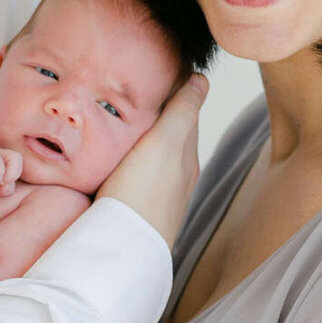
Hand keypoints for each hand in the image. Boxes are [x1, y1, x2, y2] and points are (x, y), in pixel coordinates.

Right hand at [98, 74, 207, 246]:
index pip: (186, 114)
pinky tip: (119, 162)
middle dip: (160, 115)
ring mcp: (159, 197)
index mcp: (187, 157)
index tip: (160, 72)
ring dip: (145, 140)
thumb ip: (182, 112)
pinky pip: (140, 177)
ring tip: (126, 122)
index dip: (175, 92)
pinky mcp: (138, 211)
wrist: (122, 250)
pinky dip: (134, 161)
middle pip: (171, 137)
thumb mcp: (163, 144)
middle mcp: (178, 178)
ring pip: (155, 159)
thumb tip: (201, 80)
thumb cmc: (141, 195)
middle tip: (139, 92)